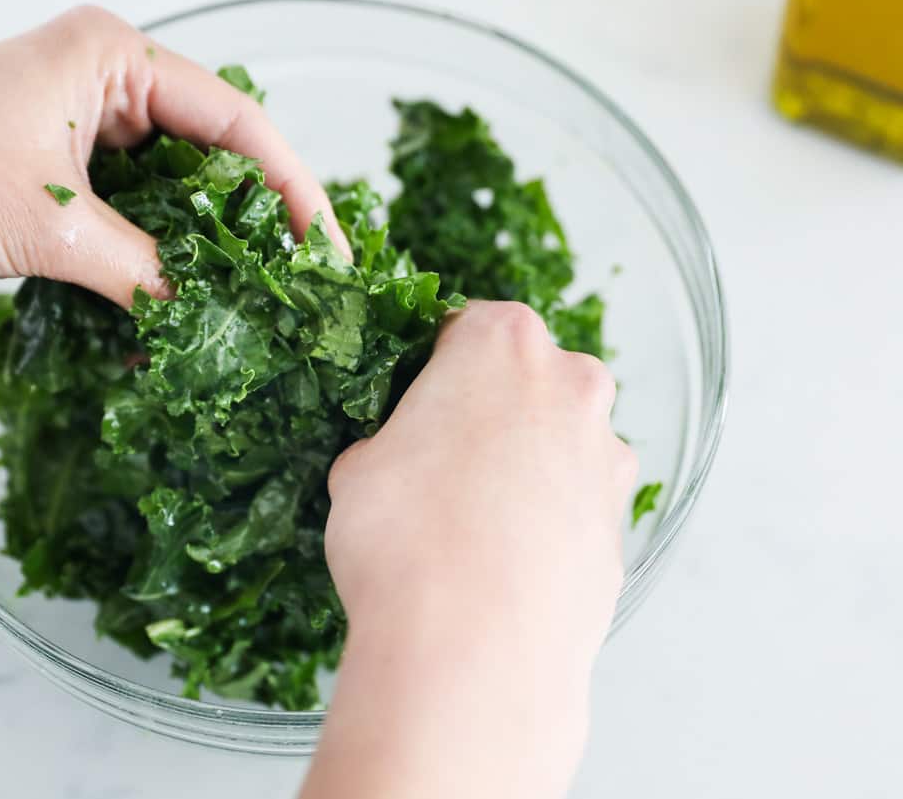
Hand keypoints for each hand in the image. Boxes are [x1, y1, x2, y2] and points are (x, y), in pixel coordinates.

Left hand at [0, 5, 344, 311]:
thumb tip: (206, 318)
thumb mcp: (47, 224)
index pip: (234, 120)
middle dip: (252, 226)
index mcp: (108, 58)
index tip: (322, 252)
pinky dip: (153, 274)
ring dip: (201, 257)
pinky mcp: (51, 193)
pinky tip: (176, 319)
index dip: (290, 188)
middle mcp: (98, 91)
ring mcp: (74, 143)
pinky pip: (128, 232)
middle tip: (293, 291)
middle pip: (211, 160)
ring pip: (171, 202)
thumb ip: (142, 270)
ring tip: (247, 313)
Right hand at [302, 301, 636, 798]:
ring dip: (521, 469)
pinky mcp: (620, 526)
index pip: (465, 329)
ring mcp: (607, 457)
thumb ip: (391, 440)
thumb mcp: (357, 467)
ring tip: (467, 526)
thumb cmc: (404, 539)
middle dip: (487, 413)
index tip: (413, 404)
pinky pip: (574, 508)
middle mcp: (572, 384)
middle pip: (526, 381)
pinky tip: (501, 565)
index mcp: (502, 342)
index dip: (432, 368)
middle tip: (436, 464)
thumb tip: (399, 460)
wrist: (474, 648)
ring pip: (558, 444)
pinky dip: (544, 523)